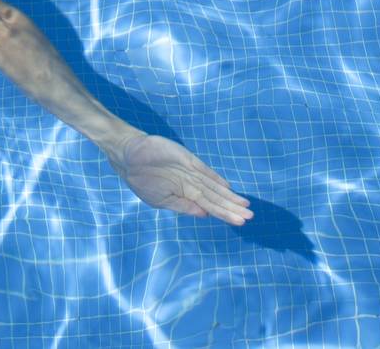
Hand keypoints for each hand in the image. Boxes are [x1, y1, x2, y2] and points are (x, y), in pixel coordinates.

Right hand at [107, 133, 251, 224]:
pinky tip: (228, 187)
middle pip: (216, 198)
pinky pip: (204, 171)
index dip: (225, 213)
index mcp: (186, 195)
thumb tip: (205, 215)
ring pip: (213, 187)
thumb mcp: (161, 200)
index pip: (210, 206)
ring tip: (245, 206)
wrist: (129, 157)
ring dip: (229, 197)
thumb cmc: (142, 180)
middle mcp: (192, 184)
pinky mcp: (187, 159)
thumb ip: (183, 206)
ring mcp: (190, 172)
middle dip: (232, 207)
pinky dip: (216, 179)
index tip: (240, 222)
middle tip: (250, 217)